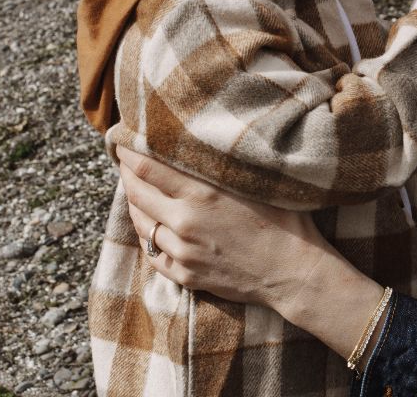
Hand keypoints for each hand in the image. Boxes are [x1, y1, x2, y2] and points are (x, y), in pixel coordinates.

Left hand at [118, 145, 391, 359]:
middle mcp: (185, 222)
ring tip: (134, 189)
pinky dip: (147, 237)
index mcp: (201, 193)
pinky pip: (152, 254)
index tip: (122, 141)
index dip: (128, 152)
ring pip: (141, 225)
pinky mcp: (185, 275)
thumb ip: (219, 166)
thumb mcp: (252, 183)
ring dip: (134, 205)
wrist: (293, 272)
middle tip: (123, 160)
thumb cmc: (282, 221)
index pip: (147, 167)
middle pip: (136, 193)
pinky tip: (151, 226)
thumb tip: (194, 143)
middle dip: (126, 174)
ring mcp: (182, 252)